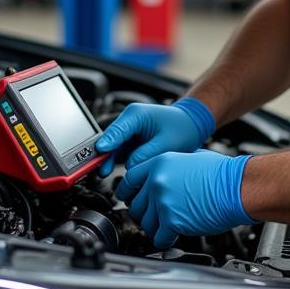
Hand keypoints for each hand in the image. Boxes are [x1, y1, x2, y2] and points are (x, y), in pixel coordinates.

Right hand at [94, 97, 214, 175]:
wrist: (189, 125)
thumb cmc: (181, 129)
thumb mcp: (166, 143)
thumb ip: (146, 154)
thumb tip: (130, 167)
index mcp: (136, 114)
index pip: (118, 129)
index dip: (108, 142)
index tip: (100, 152)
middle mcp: (128, 121)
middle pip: (110, 139)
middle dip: (104, 154)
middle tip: (100, 170)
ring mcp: (128, 130)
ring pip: (112, 146)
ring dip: (108, 159)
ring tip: (103, 173)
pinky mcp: (129, 140)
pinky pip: (118, 151)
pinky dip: (114, 161)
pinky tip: (111, 172)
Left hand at [115, 150, 255, 248]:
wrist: (237, 187)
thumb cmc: (222, 173)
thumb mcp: (191, 157)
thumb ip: (172, 166)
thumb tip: (166, 173)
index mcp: (160, 163)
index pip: (129, 179)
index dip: (129, 192)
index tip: (131, 199)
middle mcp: (157, 181)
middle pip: (135, 205)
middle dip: (145, 213)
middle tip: (156, 216)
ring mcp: (163, 201)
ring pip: (145, 224)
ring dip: (156, 228)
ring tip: (168, 226)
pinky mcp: (172, 221)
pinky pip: (159, 238)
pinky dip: (165, 240)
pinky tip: (174, 236)